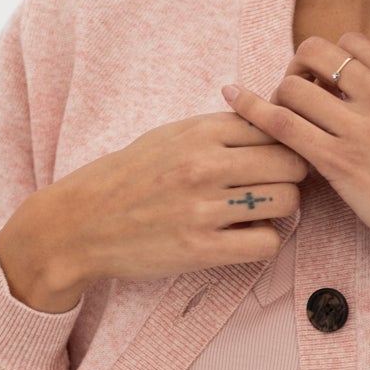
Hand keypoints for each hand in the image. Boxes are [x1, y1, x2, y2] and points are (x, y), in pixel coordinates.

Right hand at [0, 111, 309, 311]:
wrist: (78, 224)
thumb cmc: (126, 178)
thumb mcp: (168, 136)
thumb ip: (218, 129)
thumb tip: (270, 120)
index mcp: (199, 131)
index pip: (276, 128)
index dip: (282, 144)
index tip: (271, 160)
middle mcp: (204, 164)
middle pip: (292, 163)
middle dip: (288, 178)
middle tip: (269, 189)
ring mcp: (203, 207)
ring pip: (287, 202)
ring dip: (279, 212)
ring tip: (255, 214)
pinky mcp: (200, 249)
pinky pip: (267, 243)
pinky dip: (263, 243)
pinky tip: (242, 239)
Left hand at [221, 32, 369, 278]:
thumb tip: (358, 85)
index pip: (348, 42)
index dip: (327, 58)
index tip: (323, 82)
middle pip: (314, 54)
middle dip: (297, 70)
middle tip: (296, 97)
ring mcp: (358, 129)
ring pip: (293, 87)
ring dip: (278, 98)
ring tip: (283, 123)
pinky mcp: (338, 163)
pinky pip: (282, 124)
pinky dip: (252, 109)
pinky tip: (234, 99)